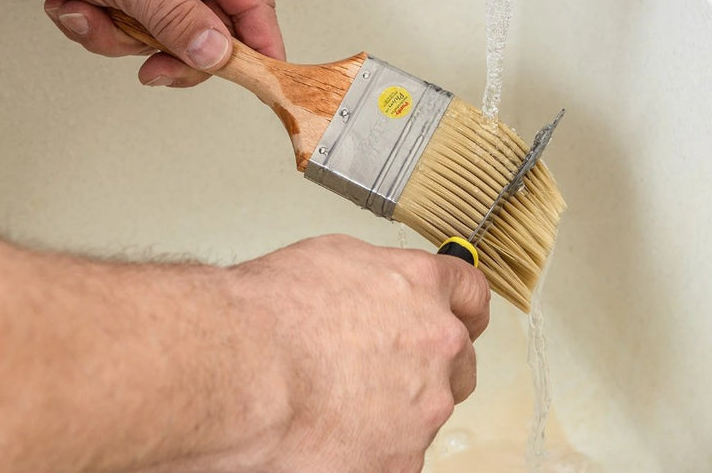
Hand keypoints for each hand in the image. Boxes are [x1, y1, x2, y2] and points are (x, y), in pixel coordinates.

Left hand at [0, 0, 284, 86]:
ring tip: (79, 6)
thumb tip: (218, 54)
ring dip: (111, 33)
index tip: (256, 85)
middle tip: (143, 63)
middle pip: (203, 34)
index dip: (258, 50)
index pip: (254, 8)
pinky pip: (120, 26)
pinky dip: (90, 22)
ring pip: (154, 36)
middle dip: (159, 48)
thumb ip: (177, 20)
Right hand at [225, 235, 490, 472]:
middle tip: (380, 370)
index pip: (472, 295)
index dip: (465, 308)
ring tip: (334, 403)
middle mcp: (437, 346)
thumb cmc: (268, 314)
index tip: (464, 317)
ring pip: (425, 412)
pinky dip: (369, 448)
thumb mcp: (331, 258)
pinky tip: (329, 433)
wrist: (239, 370)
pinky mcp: (400, 460)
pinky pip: (396, 455)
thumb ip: (378, 277)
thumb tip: (381, 289)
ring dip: (394, 409)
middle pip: (458, 361)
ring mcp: (424, 407)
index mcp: (423, 288)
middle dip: (431, 365)